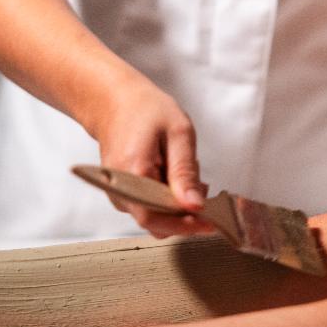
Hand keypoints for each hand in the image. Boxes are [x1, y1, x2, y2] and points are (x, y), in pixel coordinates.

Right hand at [90, 71, 215, 238]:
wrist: (116, 102)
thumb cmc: (145, 110)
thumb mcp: (178, 133)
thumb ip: (185, 171)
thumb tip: (194, 206)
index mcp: (132, 172)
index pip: (156, 217)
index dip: (186, 224)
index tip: (211, 222)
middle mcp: (119, 189)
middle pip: (156, 222)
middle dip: (184, 212)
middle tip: (201, 186)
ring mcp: (117, 194)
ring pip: (154, 216)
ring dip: (175, 204)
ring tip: (183, 170)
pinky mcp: (120, 194)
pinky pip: (147, 207)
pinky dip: (165, 198)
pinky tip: (171, 174)